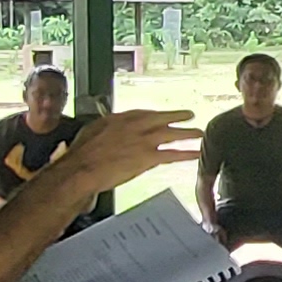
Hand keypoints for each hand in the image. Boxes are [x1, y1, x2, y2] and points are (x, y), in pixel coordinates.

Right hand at [52, 107, 203, 192]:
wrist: (82, 168)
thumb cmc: (82, 153)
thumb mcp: (93, 130)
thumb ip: (108, 127)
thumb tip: (111, 129)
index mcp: (122, 118)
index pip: (145, 113)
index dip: (157, 115)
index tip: (164, 115)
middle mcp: (136, 125)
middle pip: (163, 118)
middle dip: (177, 116)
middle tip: (189, 115)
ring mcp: (144, 140)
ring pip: (172, 134)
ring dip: (187, 133)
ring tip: (199, 133)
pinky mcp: (148, 157)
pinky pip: (172, 154)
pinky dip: (186, 154)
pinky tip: (195, 154)